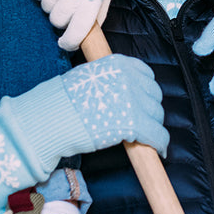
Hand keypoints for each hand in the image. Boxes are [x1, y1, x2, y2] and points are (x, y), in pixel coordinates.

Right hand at [31, 0, 115, 49]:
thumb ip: (99, 13)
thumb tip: (89, 33)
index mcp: (90, 1)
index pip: (75, 34)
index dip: (69, 43)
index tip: (66, 43)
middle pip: (57, 21)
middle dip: (62, 19)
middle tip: (69, 6)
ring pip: (45, 7)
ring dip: (52, 3)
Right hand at [53, 54, 168, 155]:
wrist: (54, 118)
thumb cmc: (64, 100)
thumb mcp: (87, 77)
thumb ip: (108, 79)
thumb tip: (120, 91)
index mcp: (119, 64)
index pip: (145, 74)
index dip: (145, 89)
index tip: (142, 99)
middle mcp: (130, 78)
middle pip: (153, 95)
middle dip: (150, 108)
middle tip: (143, 120)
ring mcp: (134, 100)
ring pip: (157, 115)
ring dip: (153, 125)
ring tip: (147, 136)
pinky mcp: (136, 123)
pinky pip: (157, 134)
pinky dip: (160, 143)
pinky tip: (159, 149)